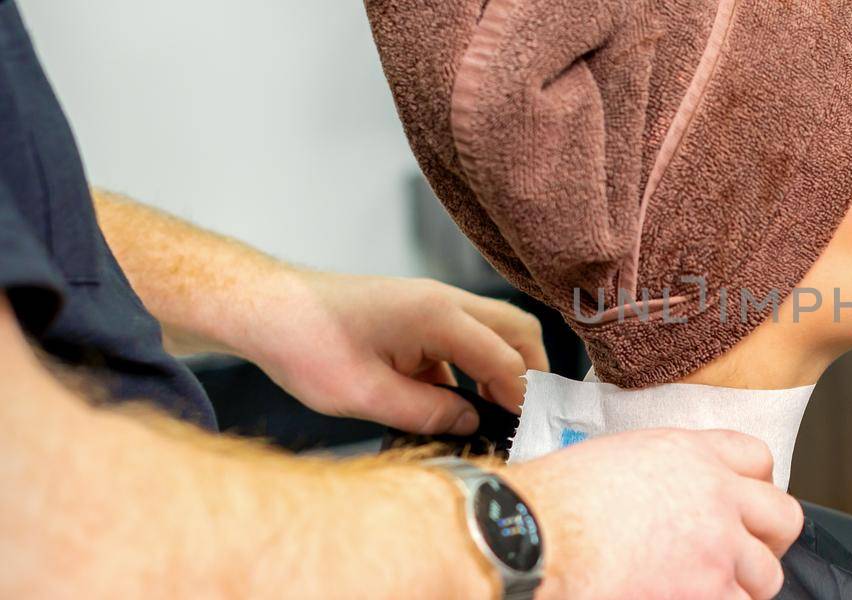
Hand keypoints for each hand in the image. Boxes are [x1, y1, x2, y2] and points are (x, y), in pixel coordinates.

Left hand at [241, 271, 547, 433]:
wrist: (266, 309)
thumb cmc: (305, 343)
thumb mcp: (367, 396)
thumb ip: (428, 413)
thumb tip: (468, 422)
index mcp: (437, 316)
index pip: (505, 358)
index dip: (521, 398)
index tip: (527, 430)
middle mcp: (443, 302)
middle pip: (516, 330)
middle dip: (529, 373)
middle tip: (525, 416)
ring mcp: (431, 304)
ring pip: (494, 331)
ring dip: (501, 368)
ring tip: (496, 411)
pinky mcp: (416, 314)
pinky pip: (462, 339)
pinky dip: (471, 367)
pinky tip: (454, 402)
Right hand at [505, 429, 803, 599]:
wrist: (530, 538)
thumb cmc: (551, 504)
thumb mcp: (615, 459)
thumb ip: (663, 472)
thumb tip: (671, 495)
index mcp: (691, 455)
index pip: (758, 459)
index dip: (754, 488)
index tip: (744, 508)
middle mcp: (716, 497)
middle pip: (782, 518)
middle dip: (767, 541)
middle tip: (744, 558)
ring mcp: (717, 549)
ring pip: (766, 576)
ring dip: (741, 586)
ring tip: (704, 589)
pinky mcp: (709, 593)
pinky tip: (686, 599)